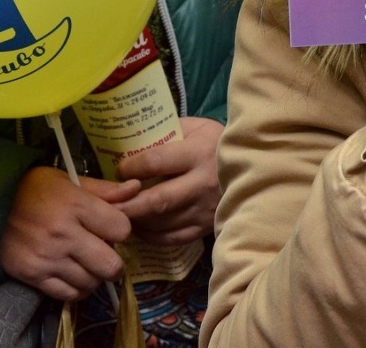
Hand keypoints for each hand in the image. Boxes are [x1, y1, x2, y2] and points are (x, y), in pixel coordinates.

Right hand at [0, 166, 137, 300]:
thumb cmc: (37, 190)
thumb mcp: (71, 181)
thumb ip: (105, 189)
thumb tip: (137, 188)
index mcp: (75, 205)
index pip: (121, 229)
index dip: (121, 229)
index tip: (112, 228)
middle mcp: (62, 234)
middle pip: (110, 264)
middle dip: (115, 262)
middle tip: (108, 255)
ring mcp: (46, 257)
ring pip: (91, 282)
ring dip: (95, 276)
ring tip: (89, 264)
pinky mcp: (32, 275)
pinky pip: (68, 294)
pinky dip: (77, 289)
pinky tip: (75, 276)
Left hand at [114, 116, 223, 244]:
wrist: (259, 165)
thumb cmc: (219, 142)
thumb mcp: (198, 127)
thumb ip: (167, 132)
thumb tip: (129, 140)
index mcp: (198, 153)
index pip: (155, 162)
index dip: (130, 168)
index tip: (119, 169)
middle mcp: (202, 184)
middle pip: (156, 200)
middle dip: (126, 205)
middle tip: (106, 205)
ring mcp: (205, 209)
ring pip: (161, 223)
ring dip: (135, 222)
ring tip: (118, 216)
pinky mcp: (205, 226)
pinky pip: (171, 238)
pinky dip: (150, 236)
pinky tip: (139, 227)